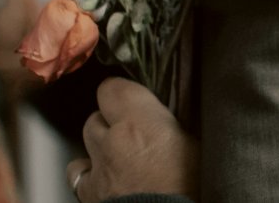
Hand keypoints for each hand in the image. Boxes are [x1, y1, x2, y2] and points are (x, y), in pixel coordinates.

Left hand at [67, 77, 198, 201]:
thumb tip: (184, 105)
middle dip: (112, 120)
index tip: (140, 99)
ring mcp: (95, 170)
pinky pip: (79, 176)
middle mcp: (111, 141)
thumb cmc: (189, 189)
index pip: (113, 87)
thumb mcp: (199, 145)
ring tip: (122, 155)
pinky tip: (106, 178)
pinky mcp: (87, 194)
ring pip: (85, 142)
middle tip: (138, 131)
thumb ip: (180, 123)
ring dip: (100, 144)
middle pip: (96, 116)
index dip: (125, 93)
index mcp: (139, 122)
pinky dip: (89, 173)